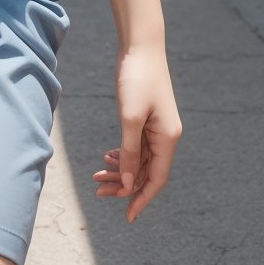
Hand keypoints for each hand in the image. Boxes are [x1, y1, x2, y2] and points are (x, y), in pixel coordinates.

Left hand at [93, 43, 182, 223]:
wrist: (140, 46)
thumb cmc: (137, 78)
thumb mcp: (130, 117)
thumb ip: (129, 151)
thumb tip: (127, 182)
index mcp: (167, 139)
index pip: (156, 179)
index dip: (141, 199)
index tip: (127, 218)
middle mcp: (165, 136)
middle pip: (146, 172)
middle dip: (124, 185)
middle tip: (98, 194)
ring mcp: (157, 127)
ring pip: (139, 160)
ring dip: (120, 170)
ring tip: (96, 177)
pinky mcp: (147, 118)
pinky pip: (136, 146)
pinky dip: (122, 154)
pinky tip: (107, 157)